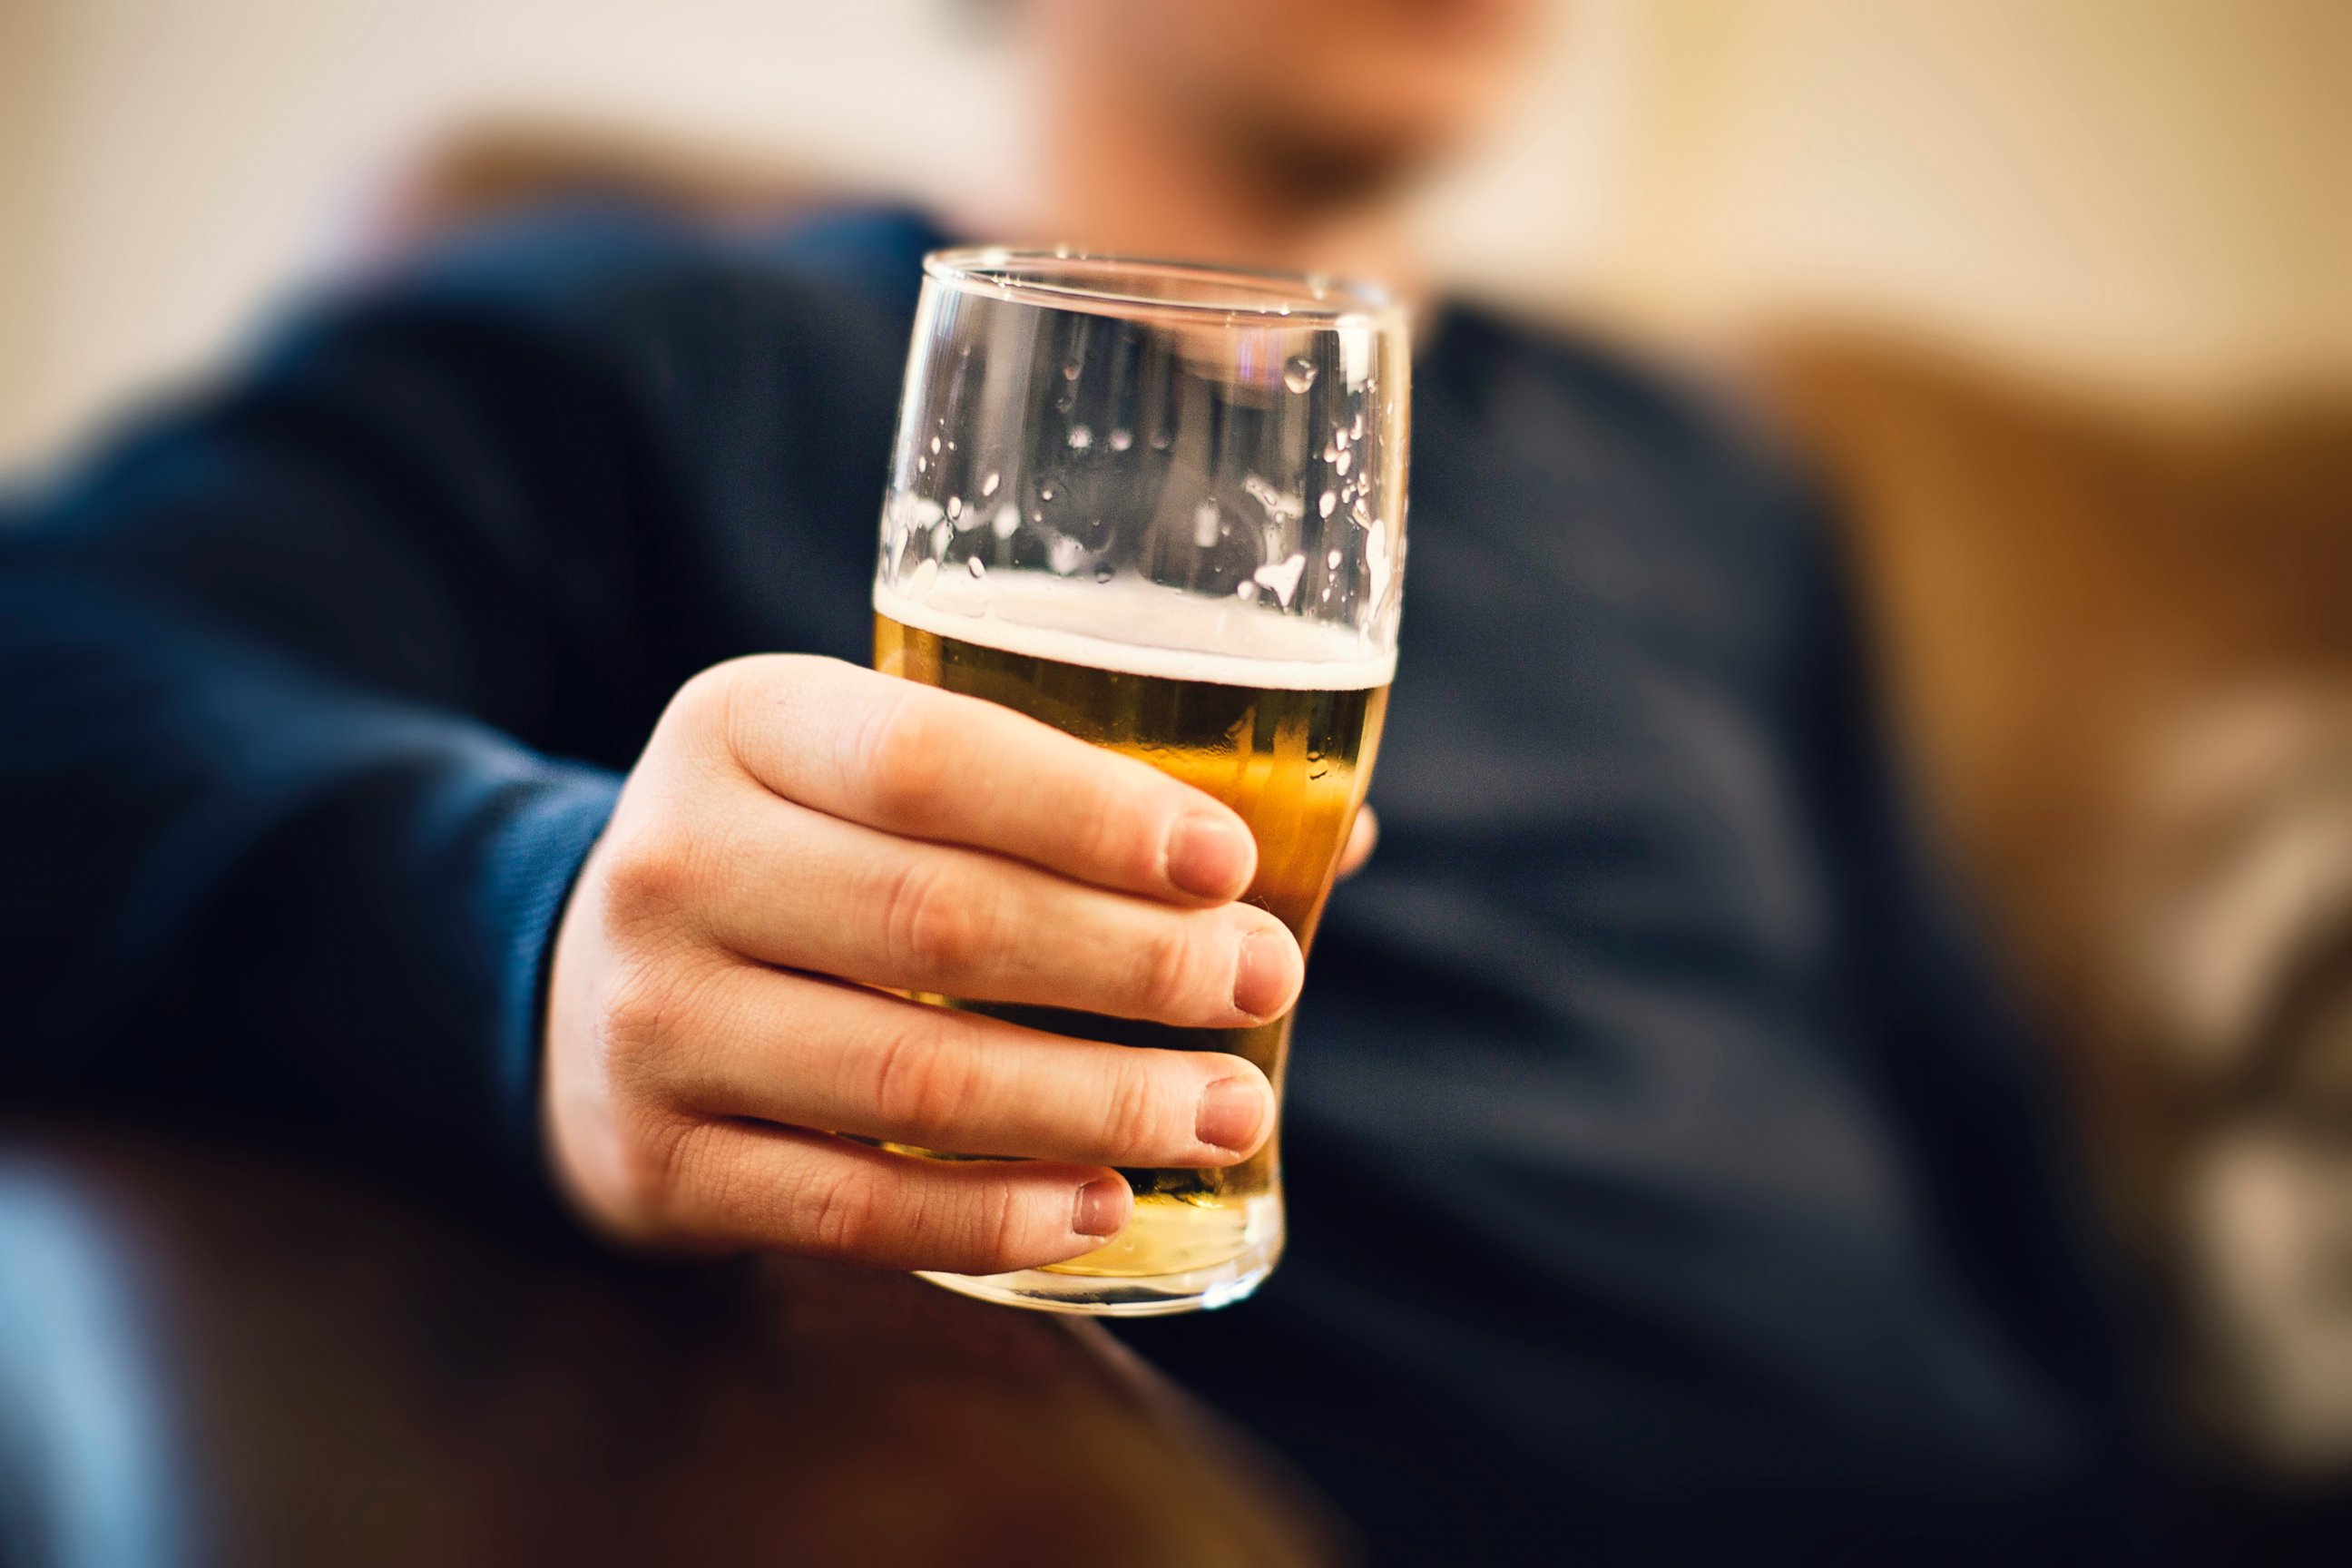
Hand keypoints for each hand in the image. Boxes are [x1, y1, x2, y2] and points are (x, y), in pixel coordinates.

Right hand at [543, 655, 1313, 1275]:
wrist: (577, 986)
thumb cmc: (801, 860)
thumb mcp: (867, 773)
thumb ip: (1061, 790)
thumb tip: (1340, 838)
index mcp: (744, 723)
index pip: (928, 757)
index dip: (1091, 813)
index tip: (1230, 866)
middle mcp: (674, 859)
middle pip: (938, 917)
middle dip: (1130, 963)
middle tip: (1260, 985)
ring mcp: (650, 1020)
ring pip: (910, 1074)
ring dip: (1095, 1101)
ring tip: (1225, 1110)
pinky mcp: (655, 1162)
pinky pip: (851, 1206)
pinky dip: (994, 1212)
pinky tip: (1103, 1206)